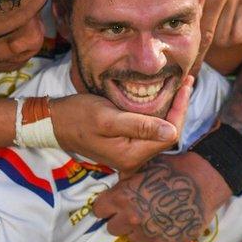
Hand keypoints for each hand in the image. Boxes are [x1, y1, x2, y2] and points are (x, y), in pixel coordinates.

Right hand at [52, 76, 193, 174]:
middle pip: (167, 134)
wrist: (54, 123)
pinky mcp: (125, 146)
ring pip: (159, 132)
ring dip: (170, 110)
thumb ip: (139, 125)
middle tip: (187, 82)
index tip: (186, 85)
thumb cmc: (78, 116)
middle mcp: (133, 160)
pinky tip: (161, 99)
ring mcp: (129, 154)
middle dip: (179, 108)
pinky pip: (148, 131)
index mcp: (131, 155)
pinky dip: (157, 115)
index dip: (180, 109)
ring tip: (179, 88)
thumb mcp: (107, 118)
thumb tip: (172, 132)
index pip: (169, 134)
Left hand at [92, 152, 230, 241]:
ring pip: (131, 238)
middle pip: (112, 228)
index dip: (105, 206)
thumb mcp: (143, 167)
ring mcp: (148, 233)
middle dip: (119, 220)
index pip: (99, 210)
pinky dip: (154, 236)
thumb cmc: (172, 169)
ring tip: (149, 218)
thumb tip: (117, 186)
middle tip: (131, 211)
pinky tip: (163, 223)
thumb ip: (126, 180)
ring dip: (136, 230)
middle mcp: (131, 219)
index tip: (111, 204)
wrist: (202, 182)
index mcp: (122, 198)